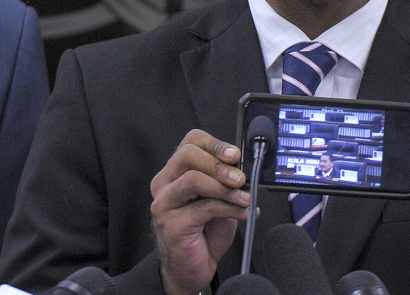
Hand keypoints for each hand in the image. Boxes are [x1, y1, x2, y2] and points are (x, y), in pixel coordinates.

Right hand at [151, 129, 250, 294]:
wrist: (194, 267)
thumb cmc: (206, 231)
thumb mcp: (220, 198)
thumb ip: (226, 181)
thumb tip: (244, 167)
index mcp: (176, 171)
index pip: (190, 142)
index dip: (214, 144)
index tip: (235, 154)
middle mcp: (165, 183)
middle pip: (187, 155)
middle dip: (218, 163)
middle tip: (239, 177)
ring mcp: (165, 203)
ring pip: (193, 179)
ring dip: (224, 187)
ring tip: (244, 197)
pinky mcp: (171, 224)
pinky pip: (203, 207)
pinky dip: (227, 207)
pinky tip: (241, 212)